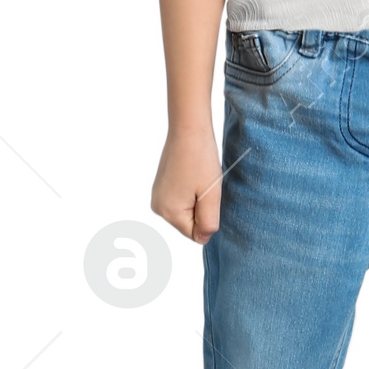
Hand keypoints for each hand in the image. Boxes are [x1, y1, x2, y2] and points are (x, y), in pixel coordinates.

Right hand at [152, 124, 222, 242]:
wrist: (188, 130)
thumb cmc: (201, 160)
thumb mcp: (211, 195)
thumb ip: (208, 223)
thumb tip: (203, 238)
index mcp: (169, 212)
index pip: (195, 234)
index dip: (208, 218)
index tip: (208, 195)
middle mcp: (158, 207)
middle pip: (188, 224)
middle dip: (201, 209)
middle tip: (205, 186)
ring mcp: (157, 196)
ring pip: (185, 211)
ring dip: (196, 199)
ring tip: (198, 179)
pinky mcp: (160, 186)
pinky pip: (179, 199)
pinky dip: (189, 191)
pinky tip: (192, 174)